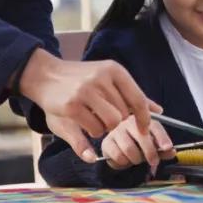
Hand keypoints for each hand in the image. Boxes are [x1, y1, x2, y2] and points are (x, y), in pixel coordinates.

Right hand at [17, 48, 160, 161]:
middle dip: (117, 122)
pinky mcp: (72, 106)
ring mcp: (86, 91)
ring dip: (104, 128)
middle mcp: (101, 78)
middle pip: (124, 115)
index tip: (144, 129)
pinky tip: (84, 122)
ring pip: (110, 124)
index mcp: (114, 70)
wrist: (45, 75)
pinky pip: (94, 129)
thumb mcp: (107, 80)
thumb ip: (131, 94)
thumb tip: (158, 110)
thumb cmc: (80, 80)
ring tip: (94, 120)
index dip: (144, 118)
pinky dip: (92, 132)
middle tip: (103, 116)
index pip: (138, 99)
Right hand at [101, 117, 174, 171]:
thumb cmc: (138, 143)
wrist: (117, 145)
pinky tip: (125, 159)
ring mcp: (116, 131)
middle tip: (154, 162)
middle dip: (150, 152)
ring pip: (129, 149)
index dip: (162, 137)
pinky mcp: (106, 142)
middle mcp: (129, 121)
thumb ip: (163, 148)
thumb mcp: (153, 144)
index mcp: (143, 118)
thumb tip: (172, 152)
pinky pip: (118, 156)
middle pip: (141, 137)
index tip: (168, 148)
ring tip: (137, 159)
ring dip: (136, 159)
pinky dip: (124, 163)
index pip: (154, 126)